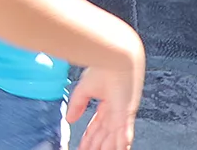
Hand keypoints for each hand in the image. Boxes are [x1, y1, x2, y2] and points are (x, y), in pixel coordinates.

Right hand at [65, 35, 143, 149]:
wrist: (115, 56)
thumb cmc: (103, 65)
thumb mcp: (84, 88)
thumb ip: (77, 104)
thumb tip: (69, 119)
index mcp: (106, 103)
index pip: (97, 125)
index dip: (89, 137)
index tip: (82, 147)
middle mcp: (115, 110)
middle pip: (104, 135)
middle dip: (96, 145)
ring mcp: (122, 113)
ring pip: (113, 138)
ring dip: (106, 147)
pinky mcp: (127, 112)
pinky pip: (124, 133)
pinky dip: (121, 143)